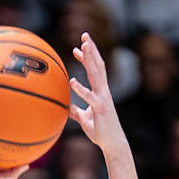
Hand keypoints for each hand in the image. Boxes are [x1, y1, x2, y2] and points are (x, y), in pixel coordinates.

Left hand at [68, 33, 122, 155]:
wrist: (111, 143)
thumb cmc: (99, 131)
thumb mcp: (84, 119)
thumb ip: (76, 111)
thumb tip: (66, 107)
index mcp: (100, 91)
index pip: (94, 70)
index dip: (87, 57)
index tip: (78, 47)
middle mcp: (103, 91)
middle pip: (98, 65)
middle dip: (91, 49)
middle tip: (84, 35)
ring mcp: (103, 98)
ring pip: (97, 74)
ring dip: (90, 59)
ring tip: (82, 47)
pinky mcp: (101, 109)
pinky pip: (90, 97)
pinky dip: (81, 89)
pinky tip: (72, 81)